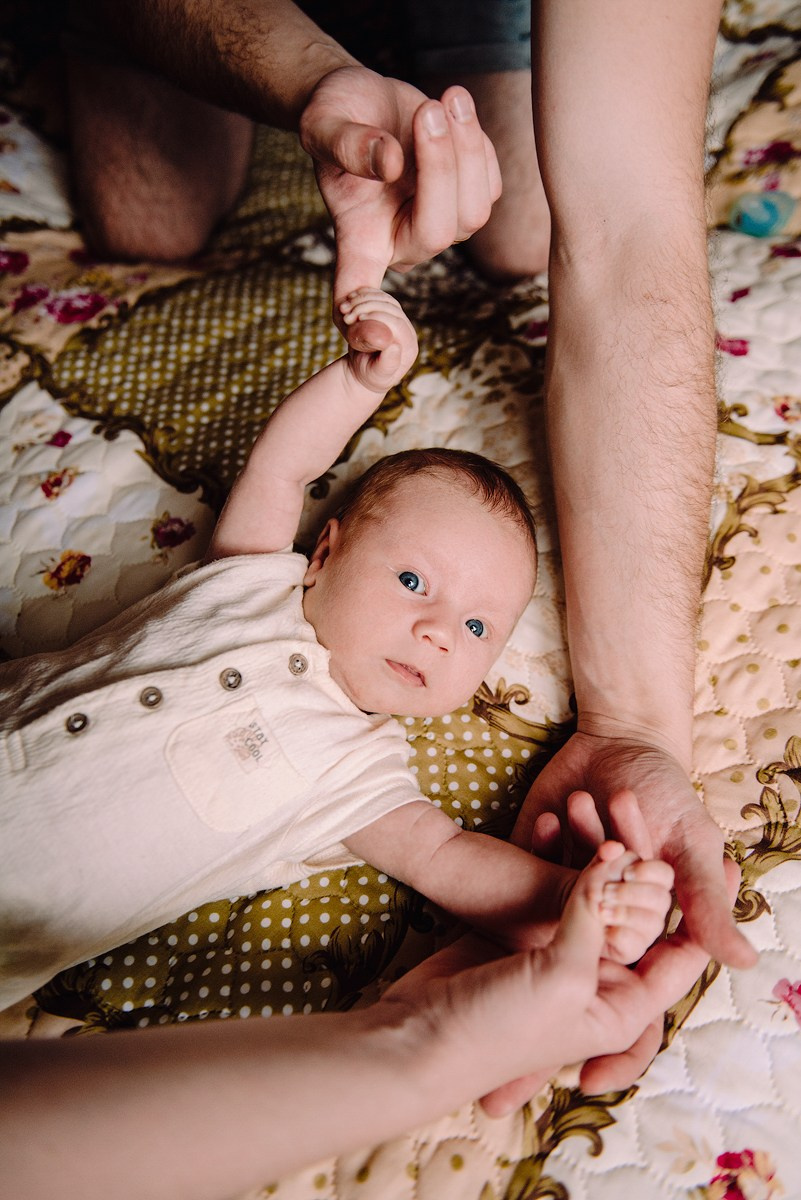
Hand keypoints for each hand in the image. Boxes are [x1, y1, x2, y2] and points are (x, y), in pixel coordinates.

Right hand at [299, 66, 500, 309]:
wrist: (364, 100)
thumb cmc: (336, 117)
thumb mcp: (323, 123)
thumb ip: (347, 144)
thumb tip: (393, 165)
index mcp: (360, 241)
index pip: (355, 297)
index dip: (364, 326)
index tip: (375, 341)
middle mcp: (402, 244)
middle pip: (438, 233)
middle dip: (441, 168)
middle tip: (426, 110)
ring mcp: (439, 225)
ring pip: (474, 211)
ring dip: (466, 149)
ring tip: (446, 97)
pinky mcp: (468, 199)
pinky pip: (491, 185)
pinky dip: (479, 143)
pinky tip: (454, 109)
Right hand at [339, 287, 417, 392]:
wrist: (362, 371)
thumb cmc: (369, 376)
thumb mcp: (377, 374)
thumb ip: (387, 363)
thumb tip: (395, 346)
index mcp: (409, 346)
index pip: (397, 323)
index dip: (378, 316)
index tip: (359, 317)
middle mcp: (408, 331)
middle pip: (391, 308)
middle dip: (368, 306)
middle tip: (346, 313)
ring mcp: (399, 320)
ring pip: (385, 299)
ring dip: (363, 298)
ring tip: (344, 307)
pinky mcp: (389, 313)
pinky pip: (378, 296)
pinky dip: (364, 294)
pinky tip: (349, 298)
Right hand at [381, 843, 730, 1117]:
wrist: (413, 1038)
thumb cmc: (496, 1026)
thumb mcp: (560, 976)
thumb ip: (593, 918)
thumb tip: (617, 862)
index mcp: (621, 1007)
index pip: (677, 955)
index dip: (692, 906)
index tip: (703, 856)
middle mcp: (595, 980)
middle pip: (633, 915)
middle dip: (631, 865)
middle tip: (630, 811)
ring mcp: (557, 955)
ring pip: (589, 893)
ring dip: (587, 851)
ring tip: (582, 805)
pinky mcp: (520, 937)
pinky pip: (548, 887)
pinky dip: (548, 855)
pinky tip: (548, 820)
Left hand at [514, 732, 756, 969]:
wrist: (619, 743)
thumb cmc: (665, 793)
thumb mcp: (692, 844)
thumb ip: (708, 900)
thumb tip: (747, 961)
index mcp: (643, 915)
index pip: (633, 938)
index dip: (635, 905)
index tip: (640, 864)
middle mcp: (601, 906)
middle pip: (592, 914)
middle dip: (601, 870)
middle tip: (611, 835)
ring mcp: (563, 882)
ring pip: (559, 889)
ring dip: (572, 848)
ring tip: (583, 801)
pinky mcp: (532, 856)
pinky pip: (527, 864)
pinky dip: (540, 840)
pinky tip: (552, 813)